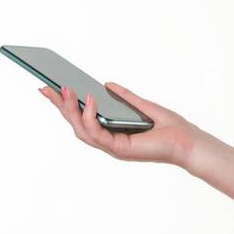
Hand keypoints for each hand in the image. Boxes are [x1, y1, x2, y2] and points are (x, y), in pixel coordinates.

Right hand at [41, 81, 202, 166]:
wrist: (188, 141)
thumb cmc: (171, 127)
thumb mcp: (143, 105)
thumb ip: (125, 97)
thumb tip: (106, 83)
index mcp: (113, 131)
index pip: (83, 119)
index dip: (66, 105)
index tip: (51, 87)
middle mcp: (109, 141)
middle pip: (76, 124)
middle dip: (60, 106)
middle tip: (46, 87)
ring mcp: (112, 147)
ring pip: (81, 130)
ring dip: (70, 110)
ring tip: (65, 90)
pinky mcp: (119, 149)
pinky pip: (96, 133)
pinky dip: (90, 117)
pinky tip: (88, 100)